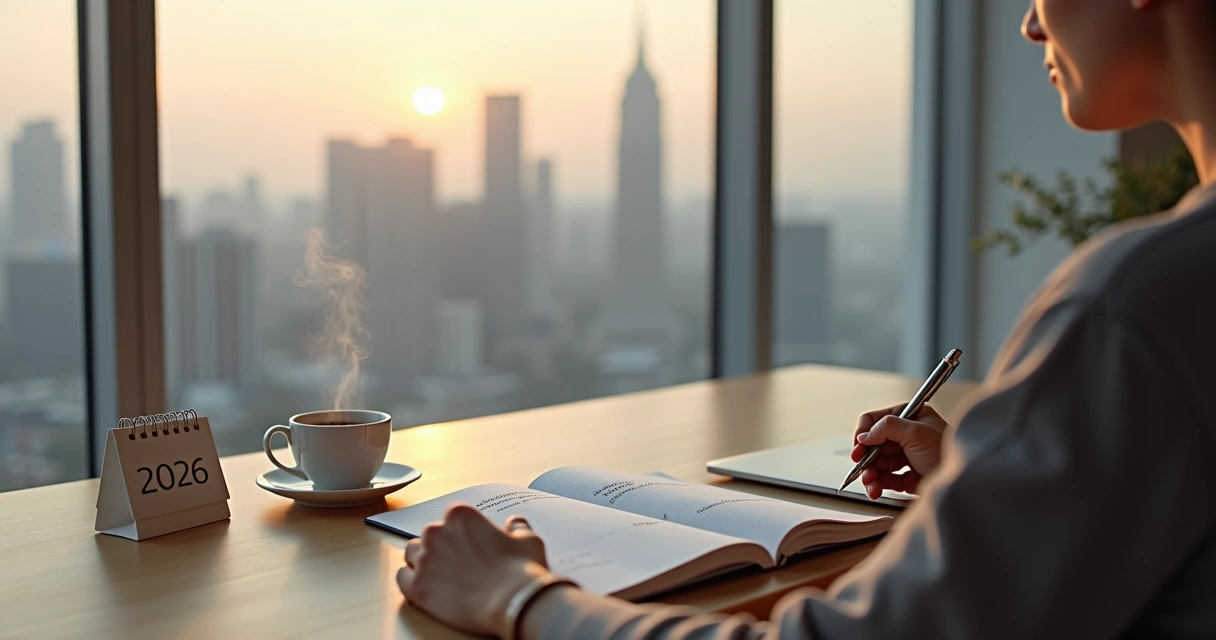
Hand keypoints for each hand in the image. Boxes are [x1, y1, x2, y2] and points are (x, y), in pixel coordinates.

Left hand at [397, 504, 550, 635]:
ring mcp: (425, 560)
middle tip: (458, 563)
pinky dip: (411, 581)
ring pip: (412, 554)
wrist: (513, 603)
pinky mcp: (417, 587)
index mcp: (460, 515)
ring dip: (423, 561)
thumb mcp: (527, 540)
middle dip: (441, 547)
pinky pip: (402, 578)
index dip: (460, 533)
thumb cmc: (521, 570)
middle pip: (430, 535)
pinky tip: (425, 587)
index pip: (451, 518)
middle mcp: (437, 532)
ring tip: (441, 576)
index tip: (469, 545)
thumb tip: (514, 523)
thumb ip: (517, 527)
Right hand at [850, 403, 950, 499]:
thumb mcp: (916, 432)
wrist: (963, 482)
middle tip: (860, 466)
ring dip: (870, 473)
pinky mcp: (907, 476)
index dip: (865, 432)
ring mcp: (906, 456)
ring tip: (870, 482)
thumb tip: (864, 435)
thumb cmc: (948, 452)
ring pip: (877, 463)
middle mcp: (907, 435)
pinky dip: (877, 485)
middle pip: (874, 444)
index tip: (860, 445)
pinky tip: (875, 489)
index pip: (877, 420)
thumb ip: (887, 427)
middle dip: (866, 457)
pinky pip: (885, 479)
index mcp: (910, 417)